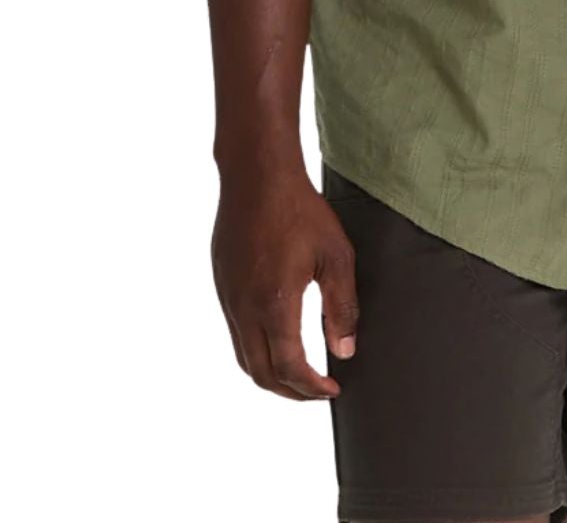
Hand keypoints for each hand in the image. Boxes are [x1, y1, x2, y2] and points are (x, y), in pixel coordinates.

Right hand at [210, 162, 359, 399]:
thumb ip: (342, 307)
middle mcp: (244, 308)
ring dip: (270, 373)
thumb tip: (345, 351)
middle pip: (260, 373)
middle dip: (290, 391)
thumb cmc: (300, 210)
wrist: (257, 175)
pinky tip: (277, 338)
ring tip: (298, 373)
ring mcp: (227, 297)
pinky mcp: (222, 283)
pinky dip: (256, 349)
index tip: (333, 390)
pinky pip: (235, 331)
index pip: (289, 368)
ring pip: (243, 355)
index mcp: (273, 305)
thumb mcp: (335, 256)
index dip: (311, 388)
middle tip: (316, 391)